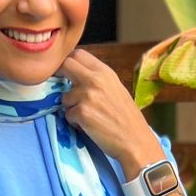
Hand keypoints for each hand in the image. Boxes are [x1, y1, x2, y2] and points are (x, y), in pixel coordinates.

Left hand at [59, 47, 164, 174]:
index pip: (79, 54)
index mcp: (105, 72)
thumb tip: (77, 76)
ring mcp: (87, 95)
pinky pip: (68, 115)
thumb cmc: (127, 119)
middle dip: (60, 76)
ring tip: (88, 117)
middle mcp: (95, 80)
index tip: (66, 72)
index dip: (69, 62)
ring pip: (64, 97)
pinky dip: (75, 123)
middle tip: (64, 89)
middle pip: (66, 66)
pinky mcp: (81, 113)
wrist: (135, 141)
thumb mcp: (116, 89)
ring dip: (71, 108)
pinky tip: (89, 127)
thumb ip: (97, 80)